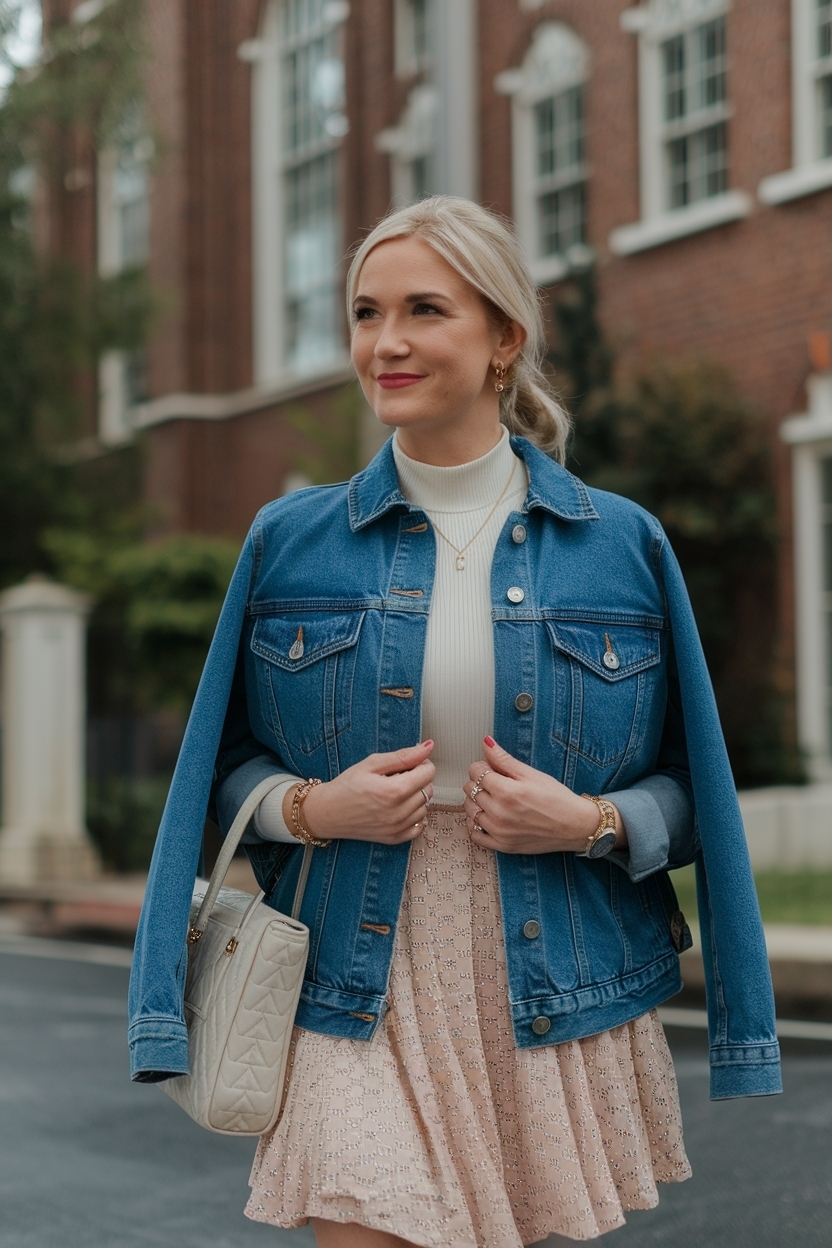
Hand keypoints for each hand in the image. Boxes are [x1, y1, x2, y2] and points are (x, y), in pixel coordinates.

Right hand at [282, 741, 434, 843]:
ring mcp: (398, 828)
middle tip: (398, 777)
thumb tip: (428, 747)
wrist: (327, 812)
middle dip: (418, 780)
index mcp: (394, 791)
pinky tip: (400, 808)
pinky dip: (414, 816)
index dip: (421, 764)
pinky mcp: (394, 838)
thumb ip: (403, 756)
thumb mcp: (372, 763)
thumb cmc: (346, 786)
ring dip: (416, 798)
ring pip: (425, 807)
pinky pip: (419, 826)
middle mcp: (399, 812)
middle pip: (428, 789)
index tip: (408, 764)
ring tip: (395, 793)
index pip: (429, 773)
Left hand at [462, 737, 625, 854]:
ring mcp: (499, 832)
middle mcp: (499, 813)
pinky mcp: (502, 846)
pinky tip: (488, 817)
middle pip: (470, 789)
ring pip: (469, 810)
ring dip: (477, 801)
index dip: (482, 766)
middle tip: (495, 783)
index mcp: (506, 792)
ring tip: (493, 799)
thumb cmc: (557, 799)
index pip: (475, 771)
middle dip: (479, 782)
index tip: (492, 768)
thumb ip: (504, 759)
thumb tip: (486, 742)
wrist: (575, 826)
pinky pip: (475, 834)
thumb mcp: (531, 774)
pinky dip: (476, 825)